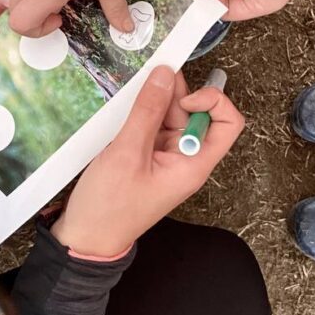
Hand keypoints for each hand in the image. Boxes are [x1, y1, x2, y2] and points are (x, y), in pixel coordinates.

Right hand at [52, 66, 244, 256]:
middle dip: (174, 95)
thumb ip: (147, 112)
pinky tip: (125, 111)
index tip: (183, 98)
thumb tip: (164, 76)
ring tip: (130, 99)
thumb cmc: (110, 210)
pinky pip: (153, 124)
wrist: (87, 238)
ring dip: (154, 102)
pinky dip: (142, 113)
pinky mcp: (148, 155)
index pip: (227, 123)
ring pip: (172, 115)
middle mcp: (185, 159)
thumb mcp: (127, 154)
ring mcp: (167, 156)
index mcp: (194, 164)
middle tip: (148, 84)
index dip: (212, 102)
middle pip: (196, 113)